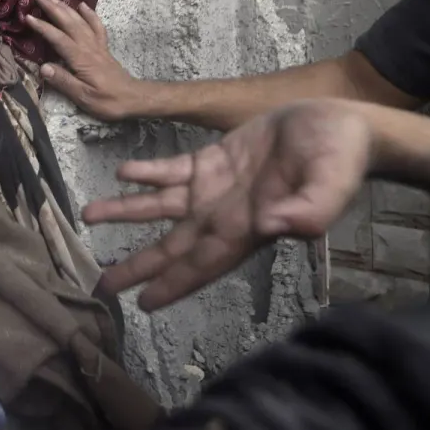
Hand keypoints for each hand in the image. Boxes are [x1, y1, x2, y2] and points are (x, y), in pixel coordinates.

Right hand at [25, 0, 148, 121]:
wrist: (134, 99)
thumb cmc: (108, 101)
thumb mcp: (84, 97)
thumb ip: (64, 82)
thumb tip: (43, 67)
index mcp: (81, 59)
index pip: (58, 39)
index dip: (43, 27)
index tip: (28, 17)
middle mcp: (89, 47)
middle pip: (69, 23)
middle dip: (53, 8)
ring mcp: (97, 46)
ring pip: (80, 21)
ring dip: (66, 7)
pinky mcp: (103, 48)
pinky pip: (96, 26)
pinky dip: (89, 14)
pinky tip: (82, 5)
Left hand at [84, 100, 371, 310]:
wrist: (341, 125)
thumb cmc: (340, 160)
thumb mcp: (331, 186)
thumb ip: (308, 212)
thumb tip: (273, 226)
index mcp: (247, 229)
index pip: (202, 265)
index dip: (173, 284)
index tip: (142, 304)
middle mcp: (224, 214)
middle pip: (173, 247)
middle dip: (138, 265)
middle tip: (100, 284)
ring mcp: (215, 187)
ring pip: (161, 206)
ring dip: (126, 212)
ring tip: (89, 216)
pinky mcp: (213, 158)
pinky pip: (172, 168)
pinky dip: (146, 172)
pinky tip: (122, 173)